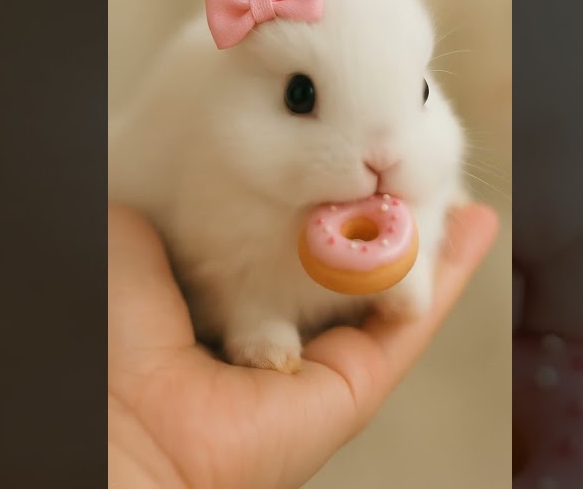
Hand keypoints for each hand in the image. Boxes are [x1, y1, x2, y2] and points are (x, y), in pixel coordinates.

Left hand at [107, 201, 498, 488]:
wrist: (115, 424)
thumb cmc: (107, 335)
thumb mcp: (127, 240)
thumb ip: (157, 214)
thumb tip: (161, 186)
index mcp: (218, 306)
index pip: (286, 246)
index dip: (321, 201)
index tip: (345, 158)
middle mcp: (274, 335)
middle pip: (348, 269)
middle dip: (387, 219)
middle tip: (414, 168)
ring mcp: (317, 368)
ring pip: (388, 291)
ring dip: (429, 241)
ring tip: (462, 190)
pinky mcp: (350, 392)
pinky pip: (407, 324)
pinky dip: (446, 276)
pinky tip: (475, 228)